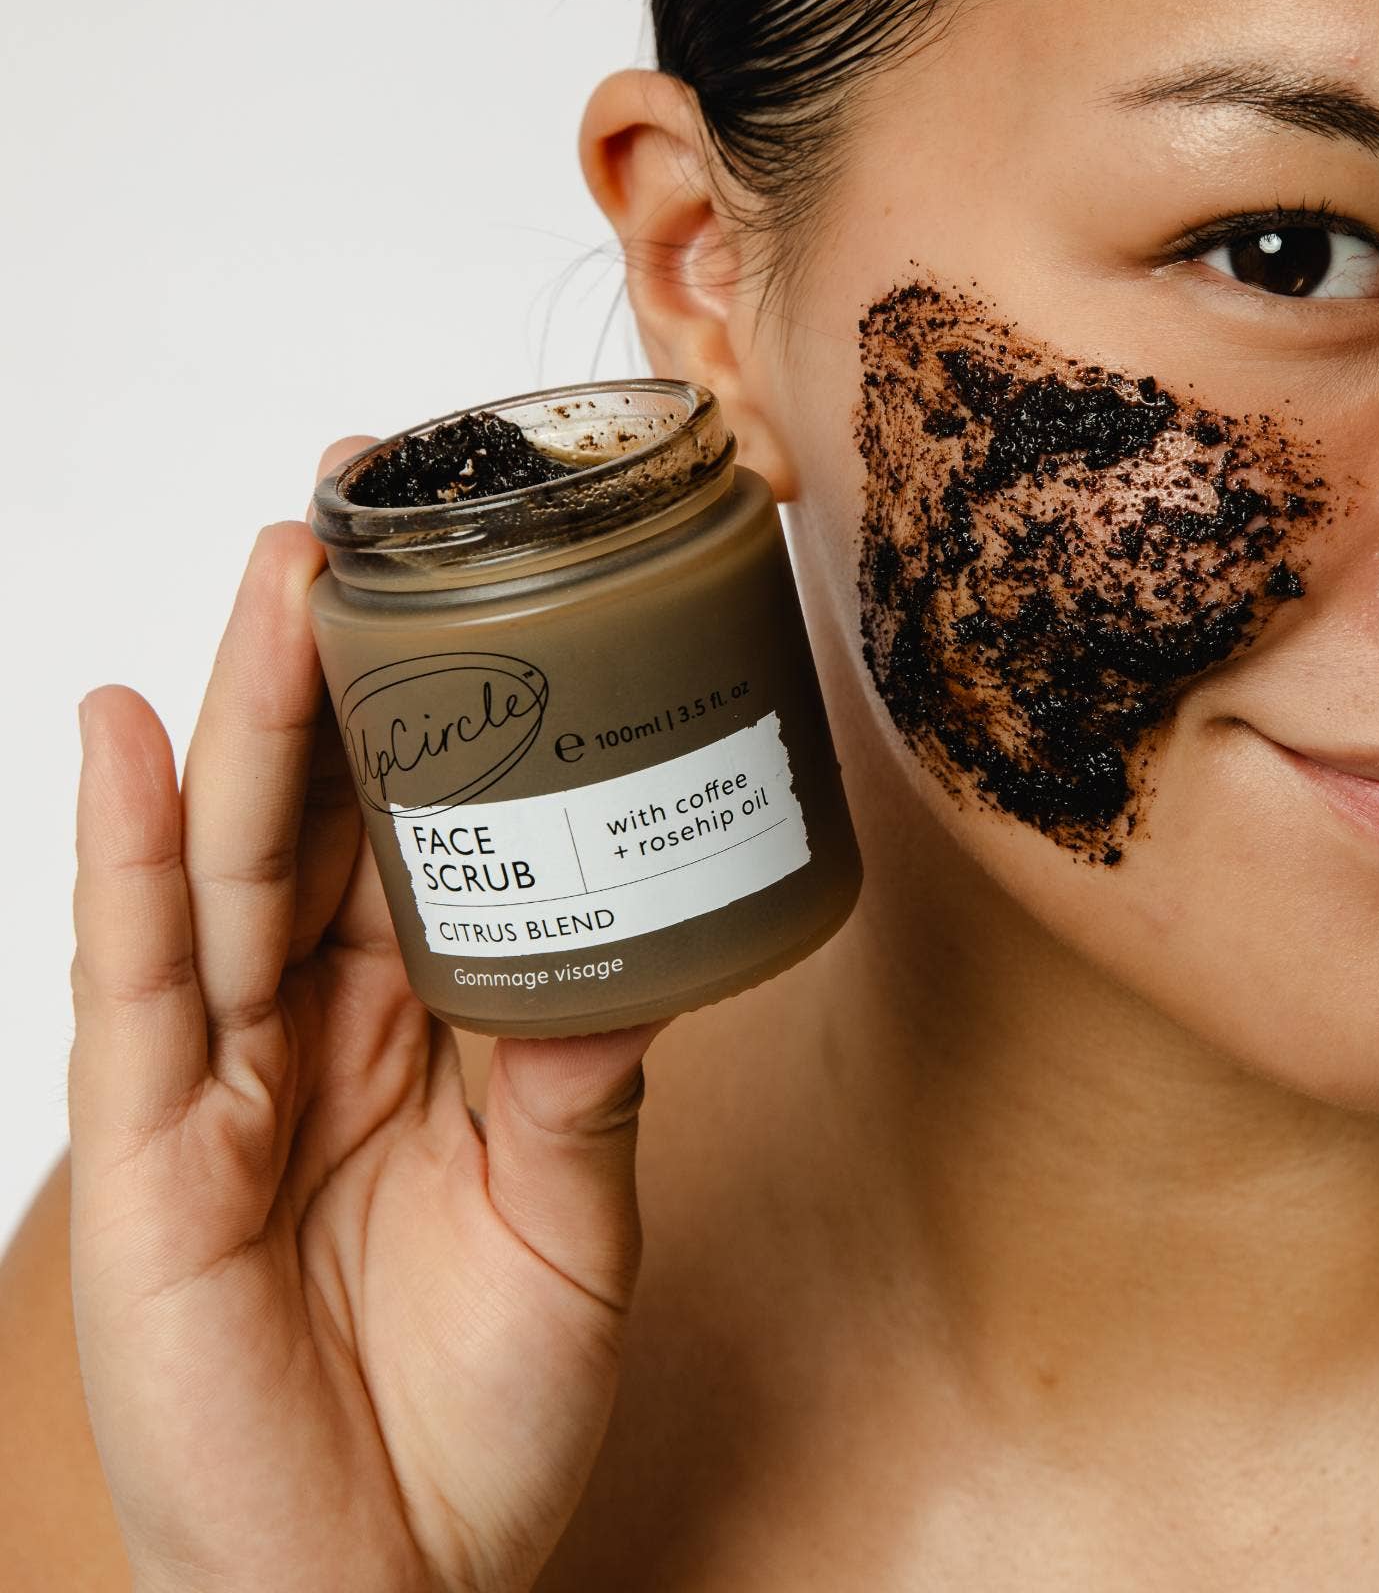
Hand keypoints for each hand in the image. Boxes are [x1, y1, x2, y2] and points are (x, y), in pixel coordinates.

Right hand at [68, 441, 668, 1592]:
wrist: (387, 1591)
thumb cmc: (478, 1407)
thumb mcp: (568, 1224)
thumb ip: (585, 1088)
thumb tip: (642, 957)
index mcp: (428, 1028)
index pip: (429, 835)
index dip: (443, 711)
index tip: (481, 581)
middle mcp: (320, 1026)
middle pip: (329, 811)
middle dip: (342, 661)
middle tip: (370, 506)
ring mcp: (222, 1081)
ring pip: (235, 858)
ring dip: (251, 709)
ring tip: (282, 568)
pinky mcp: (145, 1158)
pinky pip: (133, 983)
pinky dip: (125, 851)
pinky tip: (126, 729)